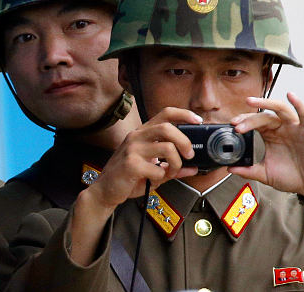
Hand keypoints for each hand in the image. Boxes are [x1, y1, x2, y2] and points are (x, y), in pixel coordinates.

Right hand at [86, 107, 201, 210]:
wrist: (105, 190)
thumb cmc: (127, 177)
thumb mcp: (152, 169)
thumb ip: (172, 166)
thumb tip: (193, 168)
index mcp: (142, 133)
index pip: (165, 113)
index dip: (184, 114)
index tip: (198, 121)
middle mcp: (136, 137)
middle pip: (168, 128)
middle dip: (185, 142)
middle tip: (189, 155)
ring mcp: (132, 149)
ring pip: (167, 148)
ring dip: (176, 164)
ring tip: (170, 172)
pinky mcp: (131, 164)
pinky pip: (158, 169)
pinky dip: (161, 178)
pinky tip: (153, 180)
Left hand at [229, 92, 303, 199]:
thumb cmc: (293, 177)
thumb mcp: (266, 174)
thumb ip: (248, 171)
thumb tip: (230, 168)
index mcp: (271, 135)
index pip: (254, 122)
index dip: (243, 122)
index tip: (232, 125)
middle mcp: (282, 128)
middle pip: (264, 116)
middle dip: (249, 119)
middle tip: (236, 124)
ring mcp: (296, 128)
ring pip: (280, 109)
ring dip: (265, 103)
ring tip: (251, 101)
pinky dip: (298, 103)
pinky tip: (291, 96)